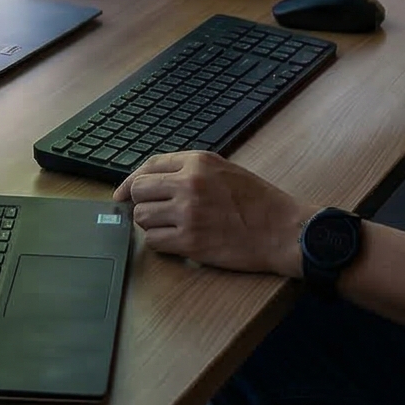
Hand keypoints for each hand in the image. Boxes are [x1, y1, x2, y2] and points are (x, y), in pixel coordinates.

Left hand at [113, 151, 314, 277]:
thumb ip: (189, 170)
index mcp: (197, 161)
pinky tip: (178, 241)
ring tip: (172, 227)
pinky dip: (162, 243)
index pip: (149, 166)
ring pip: (142, 218)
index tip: (122, 194)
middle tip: (156, 213)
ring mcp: (188, 213)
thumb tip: (151, 181)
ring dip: (151, 224)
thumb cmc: (257, 201)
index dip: (131, 181)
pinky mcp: (191, 242)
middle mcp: (189, 183)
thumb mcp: (224, 170)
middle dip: (142, 203)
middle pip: (139, 192)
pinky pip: (155, 241)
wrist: (282, 230)